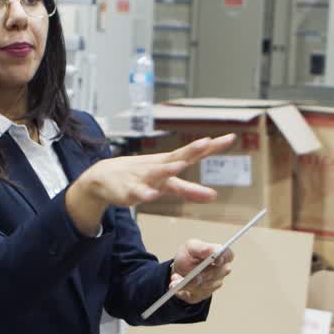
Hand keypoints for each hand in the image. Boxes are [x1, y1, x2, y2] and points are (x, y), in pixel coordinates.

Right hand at [64, 134, 235, 234]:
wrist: (103, 178)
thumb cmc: (140, 177)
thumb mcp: (168, 185)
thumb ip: (190, 190)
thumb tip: (213, 196)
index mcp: (169, 163)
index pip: (194, 153)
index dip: (212, 147)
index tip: (230, 138)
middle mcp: (158, 166)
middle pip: (178, 156)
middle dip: (192, 149)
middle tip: (207, 142)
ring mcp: (143, 176)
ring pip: (157, 172)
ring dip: (168, 168)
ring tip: (179, 166)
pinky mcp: (129, 190)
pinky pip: (137, 192)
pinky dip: (143, 193)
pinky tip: (150, 195)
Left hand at [170, 238, 234, 303]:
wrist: (178, 270)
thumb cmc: (188, 256)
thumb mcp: (190, 247)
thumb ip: (202, 248)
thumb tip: (214, 251)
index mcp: (219, 256)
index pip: (229, 255)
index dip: (224, 258)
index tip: (216, 260)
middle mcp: (220, 271)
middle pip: (216, 274)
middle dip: (202, 273)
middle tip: (193, 273)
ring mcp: (213, 284)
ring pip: (203, 286)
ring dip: (187, 282)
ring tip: (175, 278)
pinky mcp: (203, 294)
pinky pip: (194, 295)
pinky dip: (182, 289)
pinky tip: (175, 285)